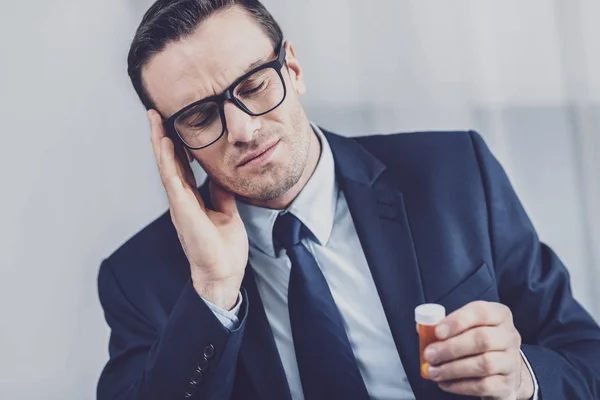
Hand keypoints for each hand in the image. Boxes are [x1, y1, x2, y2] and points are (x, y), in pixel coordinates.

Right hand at [148, 110, 247, 309]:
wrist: (224, 274)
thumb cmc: (223, 249)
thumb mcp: (226, 213)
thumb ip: (220, 194)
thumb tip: (221, 175)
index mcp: (192, 199)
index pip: (181, 166)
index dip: (176, 144)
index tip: (172, 122)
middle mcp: (182, 200)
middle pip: (169, 162)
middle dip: (161, 137)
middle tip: (154, 112)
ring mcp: (180, 206)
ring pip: (166, 168)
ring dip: (159, 143)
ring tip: (154, 120)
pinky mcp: (183, 213)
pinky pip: (174, 183)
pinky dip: (168, 163)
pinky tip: (166, 145)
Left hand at [424, 301, 533, 399]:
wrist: (504, 369)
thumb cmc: (477, 342)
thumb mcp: (466, 327)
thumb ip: (444, 326)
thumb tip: (421, 328)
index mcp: (498, 314)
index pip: (481, 312)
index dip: (457, 321)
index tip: (437, 332)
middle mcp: (509, 336)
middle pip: (482, 339)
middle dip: (451, 348)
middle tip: (429, 355)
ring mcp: (511, 361)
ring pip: (484, 364)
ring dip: (453, 369)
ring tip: (433, 371)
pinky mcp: (507, 383)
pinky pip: (484, 385)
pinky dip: (460, 385)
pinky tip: (444, 383)